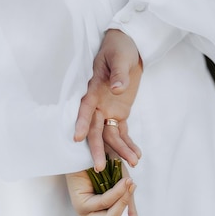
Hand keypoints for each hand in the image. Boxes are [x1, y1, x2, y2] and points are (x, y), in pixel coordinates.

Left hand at [66, 169, 140, 215]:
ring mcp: (85, 213)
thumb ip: (130, 211)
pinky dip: (117, 194)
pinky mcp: (80, 204)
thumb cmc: (107, 168)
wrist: (92, 150)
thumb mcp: (124, 192)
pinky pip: (104, 204)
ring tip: (130, 185)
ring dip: (124, 203)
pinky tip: (124, 183)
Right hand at [74, 30, 142, 171]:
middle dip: (97, 149)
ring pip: (110, 136)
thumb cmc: (118, 49)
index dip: (81, 123)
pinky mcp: (119, 114)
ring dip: (120, 150)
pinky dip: (129, 144)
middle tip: (99, 167)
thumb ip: (118, 74)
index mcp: (93, 90)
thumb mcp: (119, 57)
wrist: (127, 48)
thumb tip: (117, 88)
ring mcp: (108, 111)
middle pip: (94, 130)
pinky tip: (136, 157)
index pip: (85, 108)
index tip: (77, 138)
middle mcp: (97, 105)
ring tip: (133, 164)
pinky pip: (123, 133)